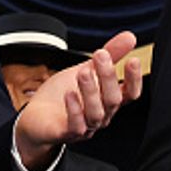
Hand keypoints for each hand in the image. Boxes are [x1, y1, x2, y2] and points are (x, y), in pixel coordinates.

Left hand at [14, 32, 142, 170]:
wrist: (37, 117)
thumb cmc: (64, 94)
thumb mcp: (87, 69)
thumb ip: (110, 55)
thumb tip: (130, 37)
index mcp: (108, 100)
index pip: (130, 94)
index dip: (134, 79)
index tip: (133, 60)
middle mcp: (101, 115)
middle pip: (113, 100)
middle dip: (108, 77)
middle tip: (100, 55)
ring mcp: (86, 126)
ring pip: (96, 113)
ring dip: (91, 91)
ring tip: (83, 72)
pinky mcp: (67, 133)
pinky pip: (76, 126)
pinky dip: (75, 110)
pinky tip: (70, 94)